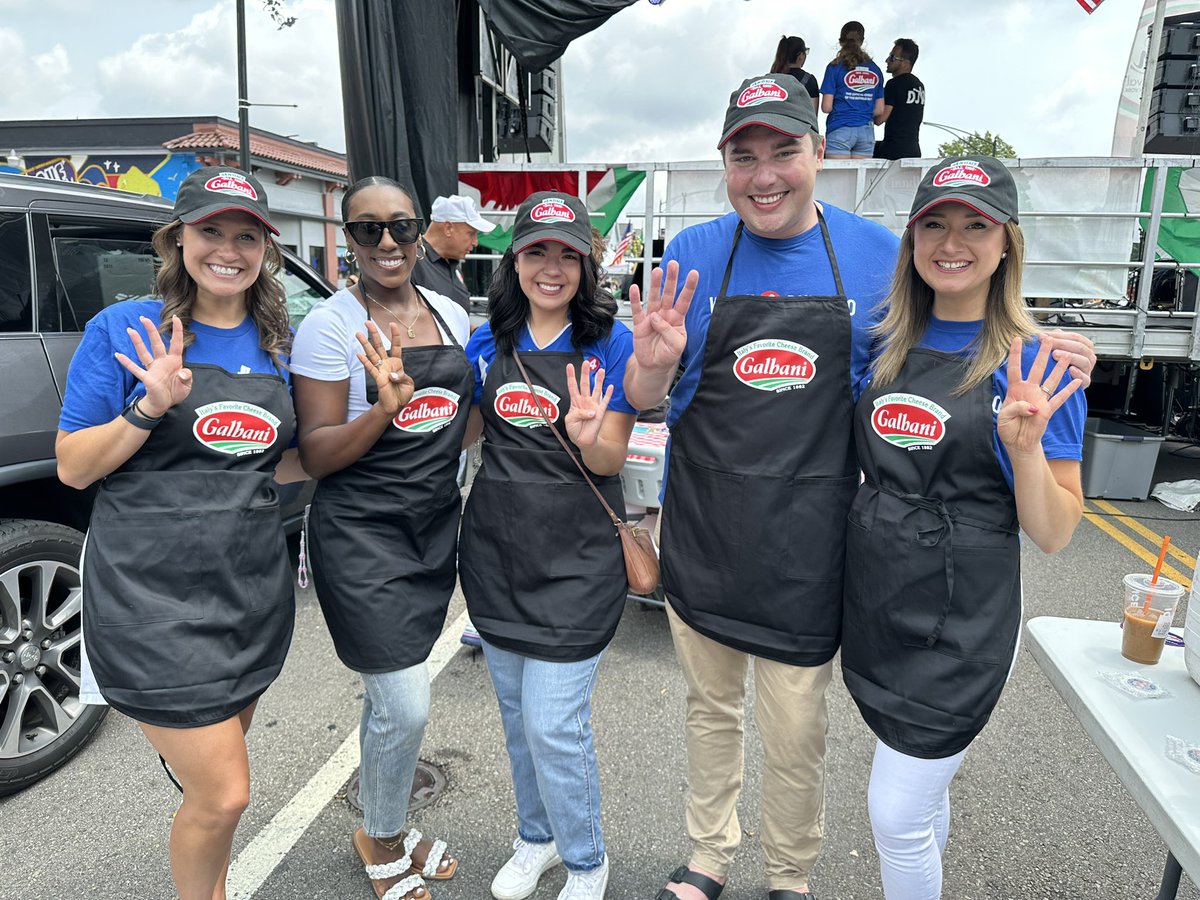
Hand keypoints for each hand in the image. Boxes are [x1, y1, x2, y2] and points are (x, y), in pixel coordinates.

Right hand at [114, 315, 191, 416]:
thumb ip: (187, 377)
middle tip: (144, 318)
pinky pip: (135, 369)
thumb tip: (182, 372)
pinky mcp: (147, 378)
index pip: (176, 343)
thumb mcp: (187, 385)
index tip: (176, 318)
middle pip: (156, 343)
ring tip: (130, 330)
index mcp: (174, 361)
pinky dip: (127, 363)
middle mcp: (162, 362)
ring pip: (144, 353)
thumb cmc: (176, 392)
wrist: (165, 404)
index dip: (177, 331)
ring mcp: (153, 369)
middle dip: (151, 330)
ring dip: (137, 342)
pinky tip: (118, 355)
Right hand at [356, 320, 414, 414]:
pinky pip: (370, 368)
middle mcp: (387, 364)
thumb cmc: (403, 393)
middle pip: (380, 345)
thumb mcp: (408, 383)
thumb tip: (390, 374)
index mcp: (397, 363)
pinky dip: (365, 361)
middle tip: (367, 322)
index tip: (392, 324)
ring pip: (372, 354)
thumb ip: (401, 376)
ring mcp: (381, 370)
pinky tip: (359, 354)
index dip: (394, 335)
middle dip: (374, 334)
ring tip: (358, 334)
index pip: (396, 346)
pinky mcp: (377, 378)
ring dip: (365, 344)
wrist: (396, 406)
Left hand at [564, 362, 613, 447]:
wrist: (583, 441)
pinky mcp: (600, 412)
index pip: (572, 386)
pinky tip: (611, 386)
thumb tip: (591, 411)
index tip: (569, 366)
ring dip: (599, 380)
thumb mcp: (569, 421)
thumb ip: (578, 413)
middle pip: (585, 384)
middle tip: (586, 362)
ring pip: (596, 390)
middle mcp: (584, 401)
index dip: (571, 376)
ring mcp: (593, 405)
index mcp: (575, 402)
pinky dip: (608, 394)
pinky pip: (605, 401)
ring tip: (601, 370)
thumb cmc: (575, 430)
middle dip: (585, 373)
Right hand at [629, 260, 697, 374]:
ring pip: (654, 297)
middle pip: (669, 293)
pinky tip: (635, 288)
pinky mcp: (640, 324)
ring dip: (655, 284)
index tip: (694, 274)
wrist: (654, 366)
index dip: (689, 287)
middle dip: (671, 279)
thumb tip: (655, 317)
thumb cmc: (668, 355)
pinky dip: (635, 299)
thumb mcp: (677, 345)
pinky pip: (637, 310)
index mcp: (677, 319)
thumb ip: (669, 331)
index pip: (685, 300)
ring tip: (657, 272)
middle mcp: (665, 315)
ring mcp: (652, 318)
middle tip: (673, 264)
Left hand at [998, 336, 1082, 456]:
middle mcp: (1029, 391)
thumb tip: (1032, 406)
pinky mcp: (1049, 410)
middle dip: (1042, 354)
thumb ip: (1015, 408)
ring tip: (1065, 355)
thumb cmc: (1009, 428)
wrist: (1018, 442)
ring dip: (1058, 368)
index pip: (1014, 369)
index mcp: (1015, 390)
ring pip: (1051, 380)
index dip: (1015, 355)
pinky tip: (1077, 381)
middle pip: (1036, 369)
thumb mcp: (1004, 418)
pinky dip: (1069, 390)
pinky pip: (1060, 398)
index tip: (1016, 339)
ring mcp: (1040, 399)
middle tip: (1047, 340)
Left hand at [1042, 328, 1095, 388]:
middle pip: (1080, 347)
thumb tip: (1046, 333)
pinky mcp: (1086, 382)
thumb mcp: (1055, 352)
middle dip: (1063, 344)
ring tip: (1055, 355)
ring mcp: (1087, 370)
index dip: (1060, 335)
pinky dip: (1078, 373)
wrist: (1056, 386)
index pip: (1075, 337)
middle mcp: (1088, 357)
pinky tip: (1070, 369)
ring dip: (1070, 356)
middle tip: (1049, 343)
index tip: (1044, 335)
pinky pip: (1085, 377)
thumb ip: (1054, 341)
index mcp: (1083, 347)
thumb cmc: (1056, 367)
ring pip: (1084, 360)